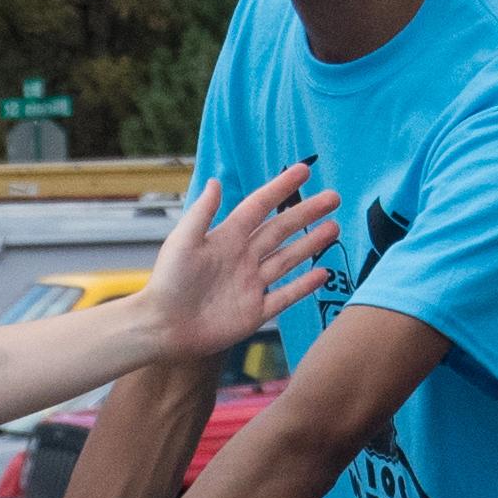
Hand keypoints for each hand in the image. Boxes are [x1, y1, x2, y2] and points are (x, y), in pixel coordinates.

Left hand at [135, 164, 341, 360]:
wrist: (162, 327)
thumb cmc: (168, 283)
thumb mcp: (183, 242)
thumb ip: (202, 213)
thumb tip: (217, 181)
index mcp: (226, 237)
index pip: (259, 206)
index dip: (280, 188)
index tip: (304, 170)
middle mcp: (242, 257)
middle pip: (281, 230)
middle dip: (307, 213)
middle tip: (333, 197)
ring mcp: (251, 284)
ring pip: (288, 259)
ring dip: (310, 243)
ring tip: (334, 228)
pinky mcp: (255, 311)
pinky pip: (285, 296)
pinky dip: (304, 285)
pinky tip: (323, 272)